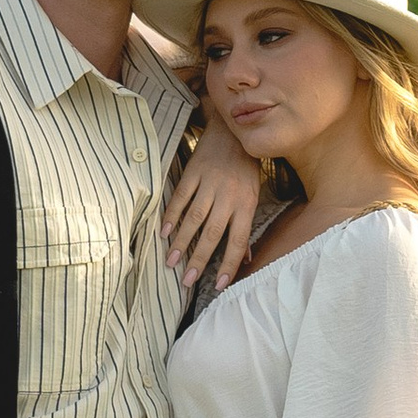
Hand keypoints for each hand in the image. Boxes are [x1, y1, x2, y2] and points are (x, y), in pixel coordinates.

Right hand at [165, 118, 260, 287]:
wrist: (234, 132)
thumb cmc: (246, 169)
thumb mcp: (253, 196)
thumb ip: (246, 227)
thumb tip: (245, 259)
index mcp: (246, 204)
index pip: (238, 240)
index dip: (229, 264)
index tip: (219, 285)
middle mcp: (228, 195)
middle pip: (212, 233)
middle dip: (199, 259)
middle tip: (187, 280)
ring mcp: (210, 183)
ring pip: (194, 217)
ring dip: (182, 242)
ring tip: (171, 262)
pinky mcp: (194, 172)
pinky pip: (181, 196)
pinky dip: (172, 214)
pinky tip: (164, 232)